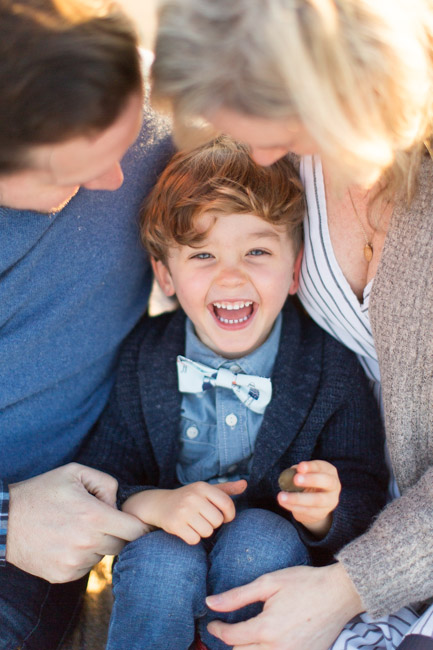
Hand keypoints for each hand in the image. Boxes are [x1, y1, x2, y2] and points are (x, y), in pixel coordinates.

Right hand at [7, 463, 148, 582]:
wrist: (5, 521)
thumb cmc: (42, 492)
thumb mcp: (75, 472)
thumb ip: (106, 483)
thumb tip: (117, 505)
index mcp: (94, 516)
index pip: (134, 531)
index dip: (140, 526)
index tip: (138, 523)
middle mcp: (87, 543)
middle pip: (121, 545)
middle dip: (116, 533)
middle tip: (99, 521)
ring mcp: (74, 562)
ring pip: (102, 556)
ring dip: (97, 544)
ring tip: (76, 529)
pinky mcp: (62, 575)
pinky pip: (85, 568)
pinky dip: (82, 557)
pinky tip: (66, 542)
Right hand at [123, 479, 246, 544]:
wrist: (159, 504)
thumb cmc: (189, 498)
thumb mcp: (205, 490)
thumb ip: (226, 489)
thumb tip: (245, 484)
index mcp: (202, 487)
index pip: (227, 503)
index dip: (230, 515)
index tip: (225, 517)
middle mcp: (193, 497)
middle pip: (217, 521)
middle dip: (213, 524)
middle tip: (203, 519)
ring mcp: (183, 511)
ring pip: (207, 532)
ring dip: (203, 532)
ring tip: (194, 523)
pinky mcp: (175, 524)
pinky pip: (194, 540)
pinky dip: (192, 538)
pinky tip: (186, 530)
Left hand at [206, 562, 362, 648]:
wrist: (339, 593)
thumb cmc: (304, 583)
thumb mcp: (268, 583)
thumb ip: (237, 596)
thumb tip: (210, 603)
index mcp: (267, 629)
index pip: (231, 637)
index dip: (217, 629)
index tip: (212, 623)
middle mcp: (279, 649)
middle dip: (232, 642)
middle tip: (229, 629)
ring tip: (246, 636)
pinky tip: (267, 641)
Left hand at [277, 460, 340, 535]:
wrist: (316, 505)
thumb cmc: (308, 482)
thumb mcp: (305, 474)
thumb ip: (299, 472)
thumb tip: (292, 472)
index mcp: (330, 472)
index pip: (322, 467)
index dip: (311, 467)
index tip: (300, 467)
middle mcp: (334, 486)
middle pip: (327, 482)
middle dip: (311, 480)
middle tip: (296, 479)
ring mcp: (330, 501)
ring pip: (316, 500)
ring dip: (297, 498)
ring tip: (281, 496)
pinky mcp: (321, 514)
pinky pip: (307, 510)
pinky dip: (294, 506)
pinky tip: (284, 503)